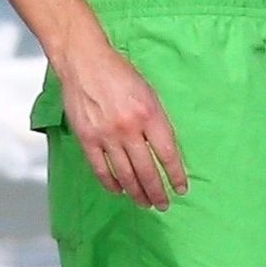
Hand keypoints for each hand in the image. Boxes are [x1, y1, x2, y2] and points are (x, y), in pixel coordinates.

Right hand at [59, 39, 187, 209]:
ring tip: (145, 203)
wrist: (84, 62)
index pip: (167, 154)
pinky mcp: (87, 139)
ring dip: (137, 193)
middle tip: (163, 204)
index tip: (181, 188)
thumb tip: (165, 151)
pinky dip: (111, 184)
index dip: (176, 175)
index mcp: (149, 114)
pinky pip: (101, 169)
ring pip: (125, 175)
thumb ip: (156, 121)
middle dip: (157, 191)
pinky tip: (119, 191)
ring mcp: (106, 135)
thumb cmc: (119, 74)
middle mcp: (129, 128)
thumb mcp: (149, 93)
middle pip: (147, 170)